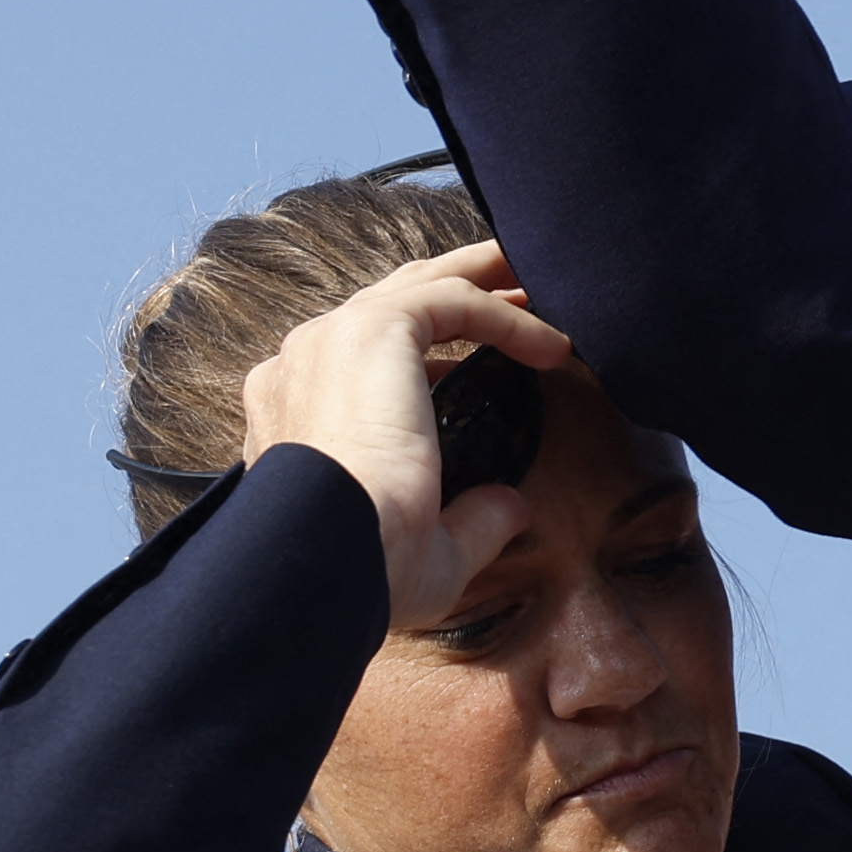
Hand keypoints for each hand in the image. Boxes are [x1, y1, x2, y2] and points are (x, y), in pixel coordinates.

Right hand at [238, 241, 571, 627]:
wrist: (328, 557)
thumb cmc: (362, 569)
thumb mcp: (426, 552)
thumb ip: (471, 521)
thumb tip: (513, 507)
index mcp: (296, 414)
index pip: (366, 359)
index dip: (435, 351)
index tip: (492, 363)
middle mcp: (303, 367)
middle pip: (395, 302)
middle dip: (463, 288)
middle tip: (523, 287)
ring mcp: (330, 342)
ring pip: (424, 285)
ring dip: (489, 282)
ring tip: (542, 283)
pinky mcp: (371, 330)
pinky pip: (454, 301)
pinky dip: (509, 317)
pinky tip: (555, 348)